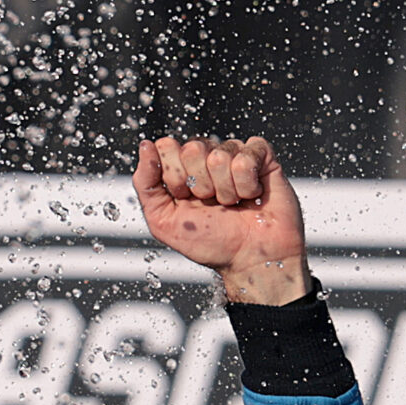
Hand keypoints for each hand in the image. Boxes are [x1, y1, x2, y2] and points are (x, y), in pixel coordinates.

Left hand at [132, 136, 308, 304]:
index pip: (166, 146)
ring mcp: (233, 153)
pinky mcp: (260, 155)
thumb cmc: (211, 243)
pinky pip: (246, 156)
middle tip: (211, 203)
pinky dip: (246, 184)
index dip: (174, 176)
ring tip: (232, 204)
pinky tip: (250, 195)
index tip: (185, 199)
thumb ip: (145, 184)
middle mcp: (206, 157)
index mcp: (180, 168)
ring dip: (225, 190)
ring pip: (220, 155)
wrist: (249, 259)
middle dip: (200, 184)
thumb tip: (145, 146)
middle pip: (192, 148)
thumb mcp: (163, 221)